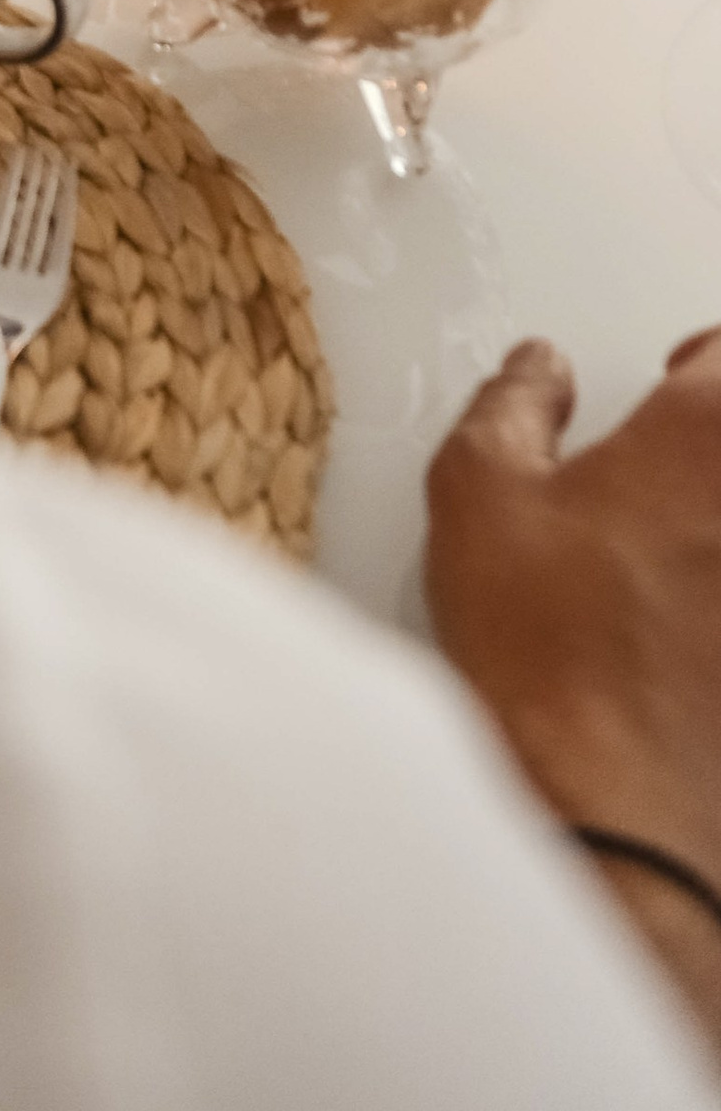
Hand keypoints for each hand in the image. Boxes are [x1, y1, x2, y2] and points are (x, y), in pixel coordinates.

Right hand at [428, 331, 720, 1041]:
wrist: (618, 816)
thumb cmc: (551, 655)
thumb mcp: (480, 494)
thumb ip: (513, 405)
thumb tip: (541, 373)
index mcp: (709, 431)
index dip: (706, 362)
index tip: (677, 378)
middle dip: (712, 443)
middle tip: (677, 469)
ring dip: (714, 524)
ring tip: (678, 556)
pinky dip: (718, 604)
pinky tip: (692, 632)